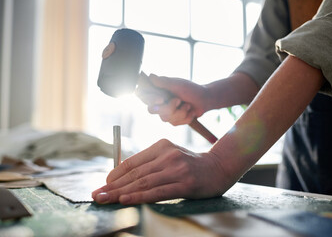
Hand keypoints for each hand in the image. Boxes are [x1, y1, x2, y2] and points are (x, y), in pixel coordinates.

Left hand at [91, 139, 231, 204]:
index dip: (114, 175)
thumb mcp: (171, 156)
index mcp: (161, 146)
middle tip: (96, 196)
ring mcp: (177, 168)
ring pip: (143, 182)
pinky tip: (126, 200)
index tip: (102, 185)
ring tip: (105, 200)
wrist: (220, 167)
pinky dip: (140, 196)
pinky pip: (158, 191)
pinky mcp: (185, 183)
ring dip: (121, 192)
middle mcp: (167, 155)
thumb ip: (151, 162)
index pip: (132, 162)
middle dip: (112, 186)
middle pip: (135, 173)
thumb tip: (124, 176)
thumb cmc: (191, 164)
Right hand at [136, 74, 207, 125]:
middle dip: (168, 107)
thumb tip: (151, 76)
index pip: (143, 96)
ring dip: (180, 111)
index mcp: (157, 92)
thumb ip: (164, 82)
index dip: (149, 99)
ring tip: (187, 105)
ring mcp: (165, 113)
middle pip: (152, 110)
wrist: (205, 100)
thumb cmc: (191, 89)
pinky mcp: (173, 121)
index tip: (161, 98)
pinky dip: (186, 116)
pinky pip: (175, 122)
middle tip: (179, 100)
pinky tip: (190, 111)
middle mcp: (158, 103)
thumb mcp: (178, 84)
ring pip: (166, 118)